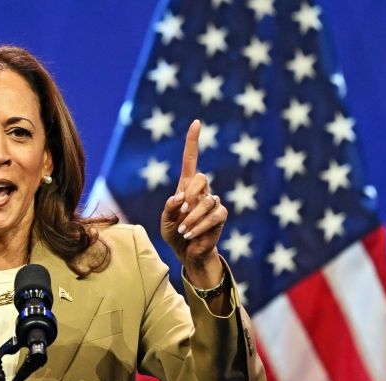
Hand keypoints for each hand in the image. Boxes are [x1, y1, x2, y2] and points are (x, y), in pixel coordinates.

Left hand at [160, 120, 226, 270]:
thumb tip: (180, 196)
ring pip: (207, 200)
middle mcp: (202, 190)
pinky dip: (199, 226)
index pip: (191, 159)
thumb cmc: (174, 234)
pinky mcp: (221, 215)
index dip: (193, 141)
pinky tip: (191, 234)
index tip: (196, 123)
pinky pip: (214, 215)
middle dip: (190, 193)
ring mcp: (213, 201)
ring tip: (183, 229)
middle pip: (201, 177)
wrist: (187, 252)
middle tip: (182, 212)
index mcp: (186, 186)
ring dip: (192, 217)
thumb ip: (169, 208)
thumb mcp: (165, 221)